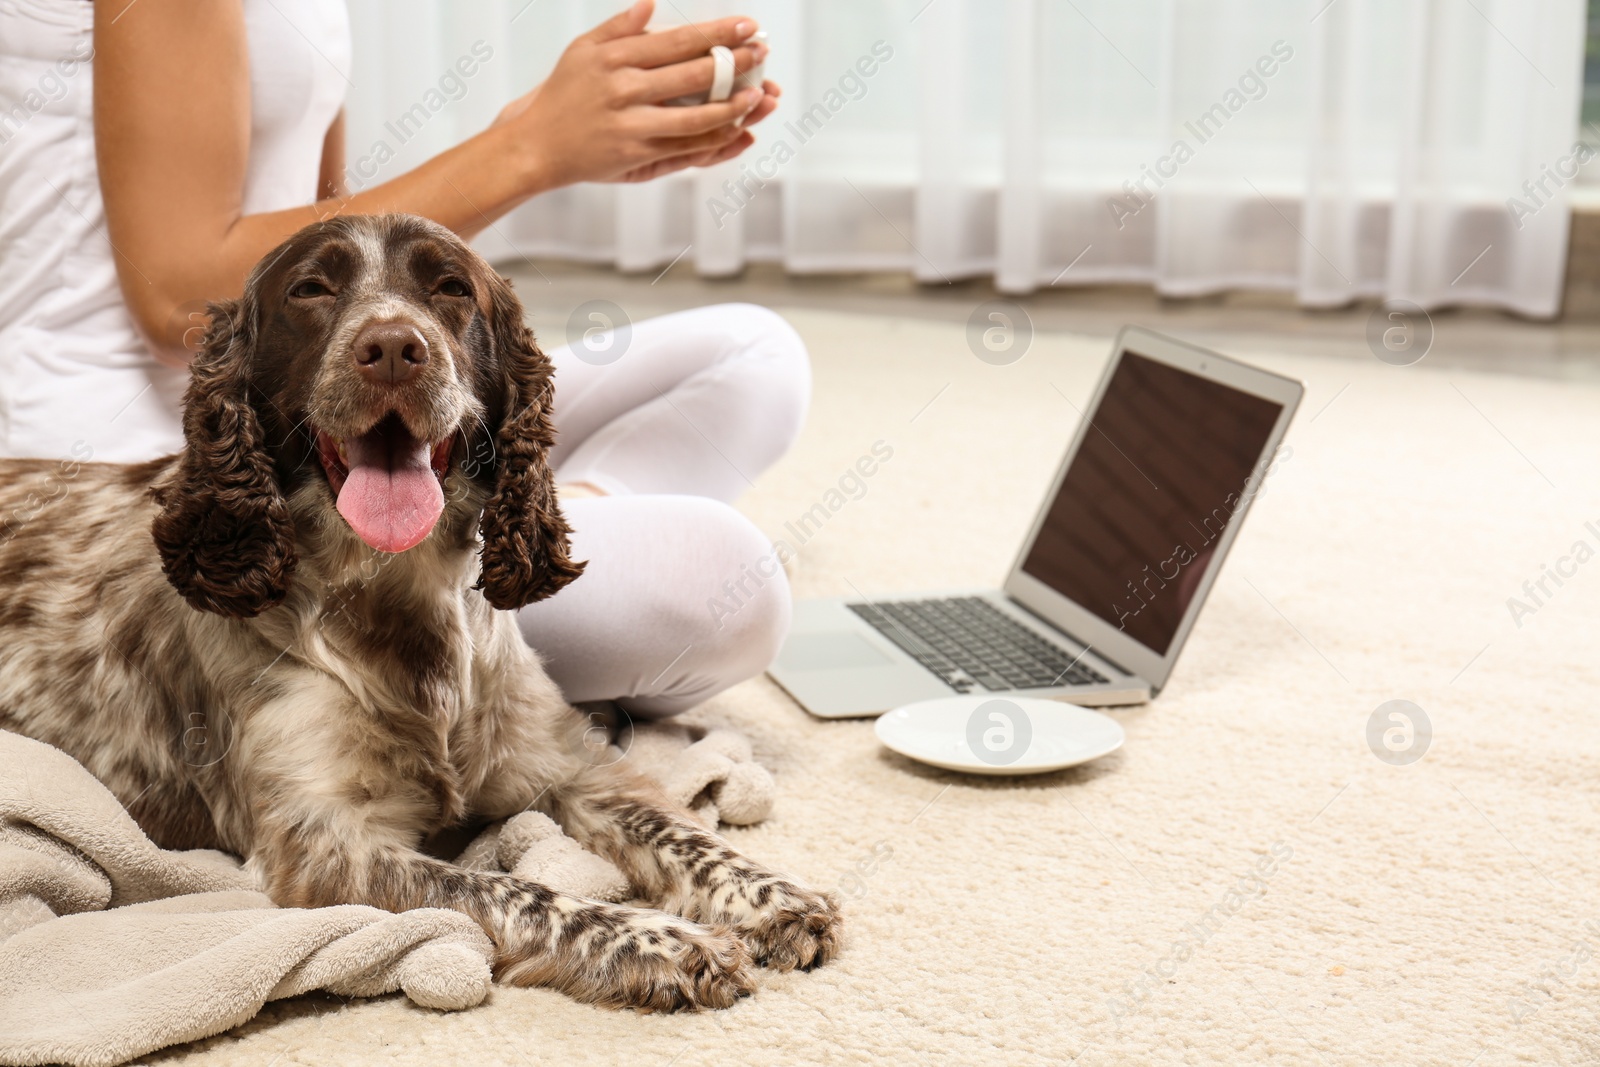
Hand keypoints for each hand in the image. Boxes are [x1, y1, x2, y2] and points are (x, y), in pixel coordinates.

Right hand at [493, 0, 779, 189]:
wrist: (537, 145)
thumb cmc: (563, 95)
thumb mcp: (582, 50)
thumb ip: (619, 27)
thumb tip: (650, 4)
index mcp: (615, 57)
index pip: (677, 40)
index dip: (716, 32)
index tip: (746, 25)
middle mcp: (624, 89)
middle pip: (693, 74)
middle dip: (735, 62)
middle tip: (762, 53)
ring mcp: (631, 125)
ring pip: (695, 116)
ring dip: (732, 106)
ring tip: (759, 95)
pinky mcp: (635, 155)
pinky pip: (684, 147)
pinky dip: (714, 139)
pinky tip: (736, 129)